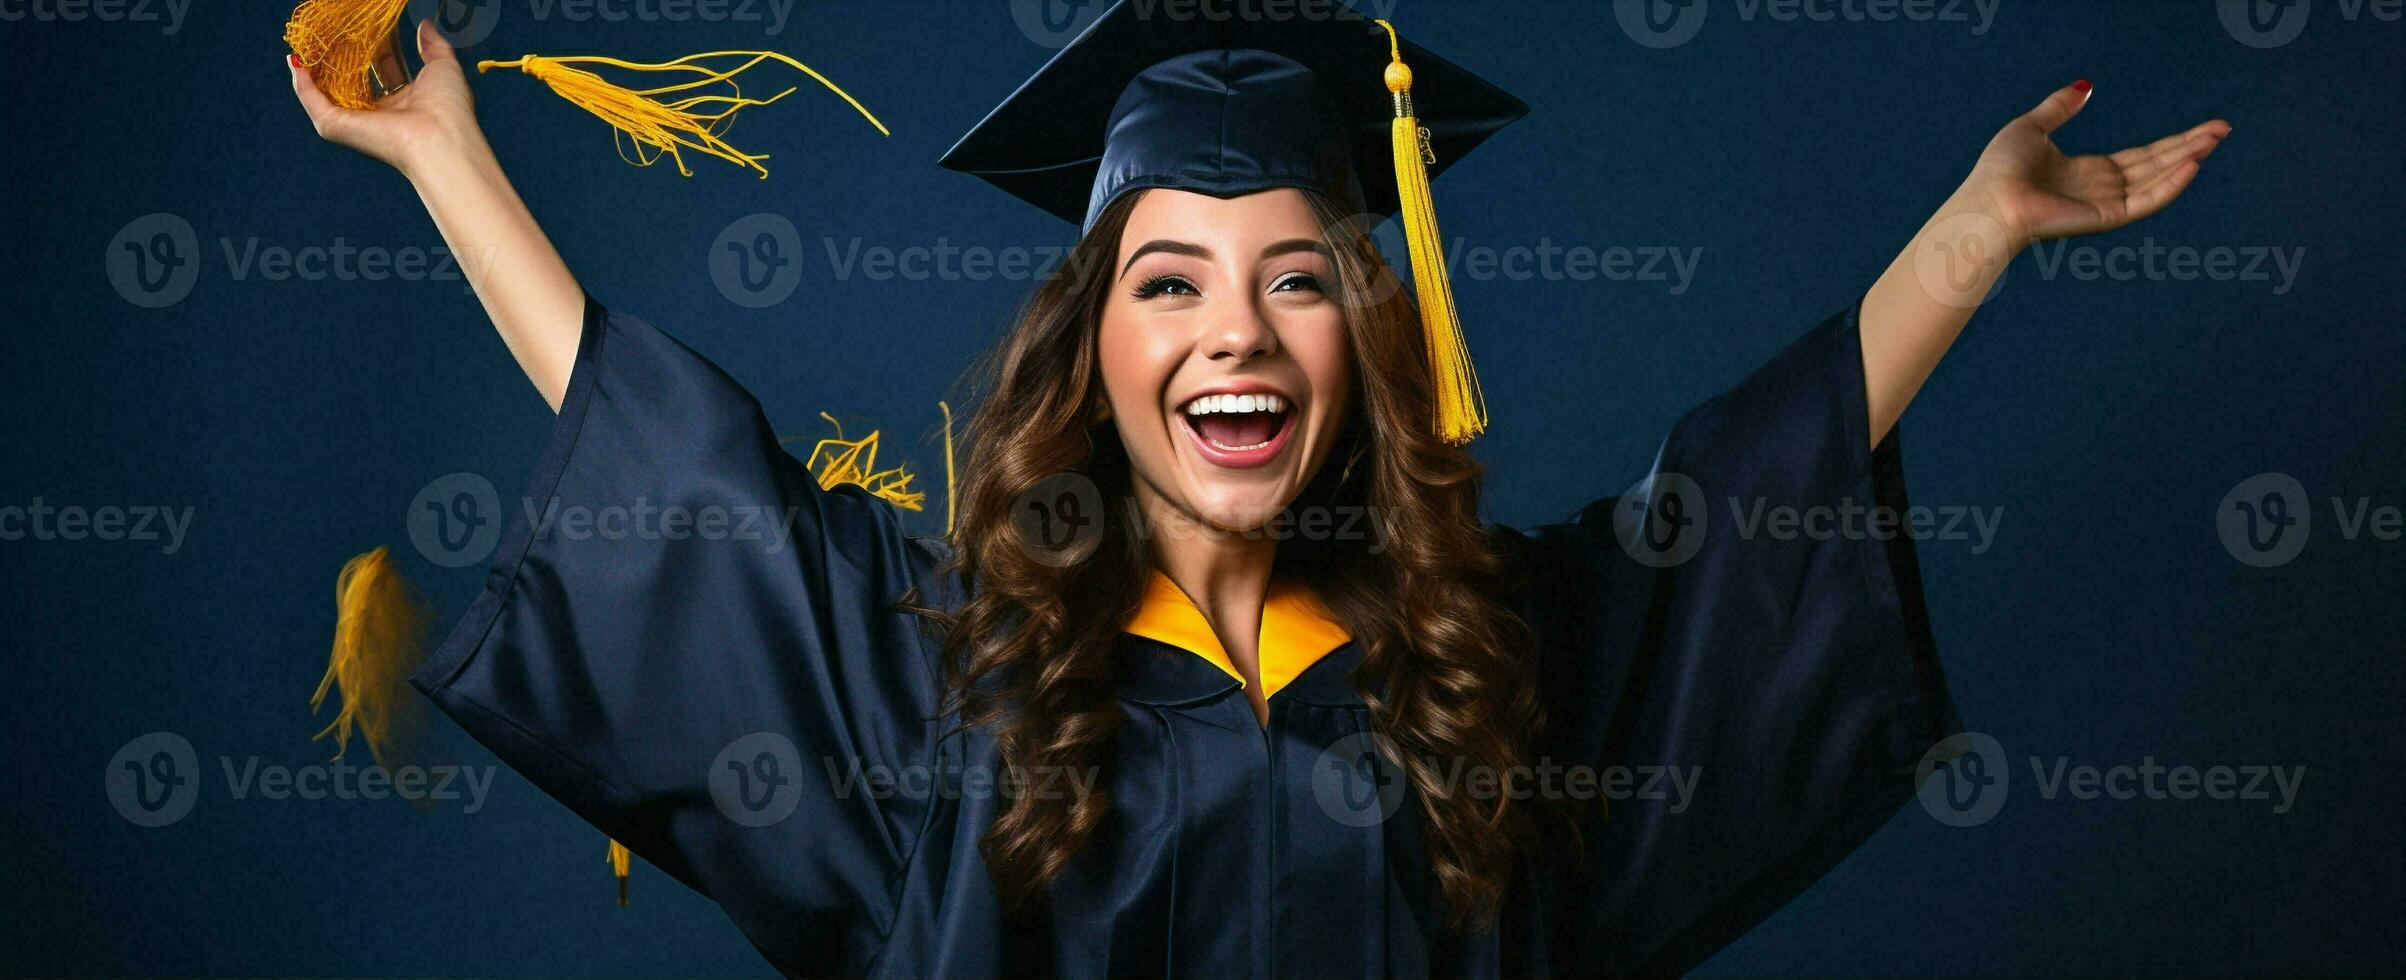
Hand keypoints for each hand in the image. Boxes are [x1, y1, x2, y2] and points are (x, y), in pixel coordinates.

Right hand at [289, 19, 482, 177]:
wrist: (440, 137)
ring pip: (328, 90)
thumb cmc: (447, 106)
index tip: (368, 27)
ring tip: (307, 42)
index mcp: (405, 102)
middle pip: (354, 79)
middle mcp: (380, 113)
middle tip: (334, 30)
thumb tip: (424, 25)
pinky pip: (312, 102)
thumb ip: (433, 46)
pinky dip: (301, 83)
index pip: (384, 69)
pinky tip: (295, 60)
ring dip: (315, 66)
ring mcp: (357, 120)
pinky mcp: (337, 127)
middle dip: (343, 54)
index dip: (375, 48)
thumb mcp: (443, 67)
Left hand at [1965, 81, 2229, 245]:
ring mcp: (2105, 205)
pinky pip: (2146, 201)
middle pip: (2157, 165)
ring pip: (2158, 180)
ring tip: (2215, 139)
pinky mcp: (2105, 217)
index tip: (2203, 127)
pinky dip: (2171, 184)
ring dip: (2188, 159)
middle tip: (2224, 128)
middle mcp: (2101, 190)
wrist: (1988, 200)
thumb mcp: (2032, 127)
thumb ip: (2060, 108)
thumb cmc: (1999, 169)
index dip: (2172, 141)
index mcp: (2086, 172)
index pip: (2141, 156)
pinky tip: (2192, 163)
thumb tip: (2085, 87)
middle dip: (2190, 146)